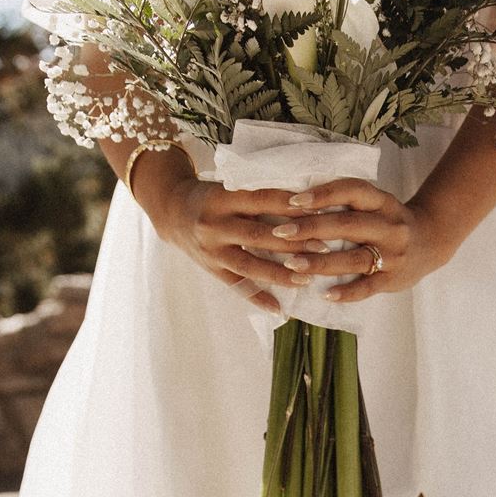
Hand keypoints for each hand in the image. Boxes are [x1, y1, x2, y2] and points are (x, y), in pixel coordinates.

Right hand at [148, 160, 338, 317]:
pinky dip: (259, 298)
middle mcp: (215, 225)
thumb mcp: (229, 188)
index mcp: (222, 198)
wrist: (171, 212)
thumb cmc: (212, 196)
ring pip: (250, 265)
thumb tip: (304, 204)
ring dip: (280, 273)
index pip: (262, 200)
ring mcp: (212, 251)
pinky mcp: (211, 270)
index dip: (290, 206)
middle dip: (293, 242)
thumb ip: (258, 196)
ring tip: (307, 279)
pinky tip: (280, 308)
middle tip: (324, 246)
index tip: (318, 212)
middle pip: (259, 235)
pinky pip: (237, 287)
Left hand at [260, 180, 456, 307]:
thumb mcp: (376, 203)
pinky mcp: (394, 279)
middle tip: (281, 232)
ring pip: (354, 258)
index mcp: (382, 201)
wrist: (432, 241)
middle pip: (347, 225)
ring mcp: (393, 254)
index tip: (294, 200)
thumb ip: (348, 203)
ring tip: (293, 264)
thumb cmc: (389, 220)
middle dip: (312, 228)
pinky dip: (346, 292)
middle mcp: (389, 225)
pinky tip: (325, 295)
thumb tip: (298, 201)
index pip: (352, 191)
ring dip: (321, 262)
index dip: (323, 194)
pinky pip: (367, 287)